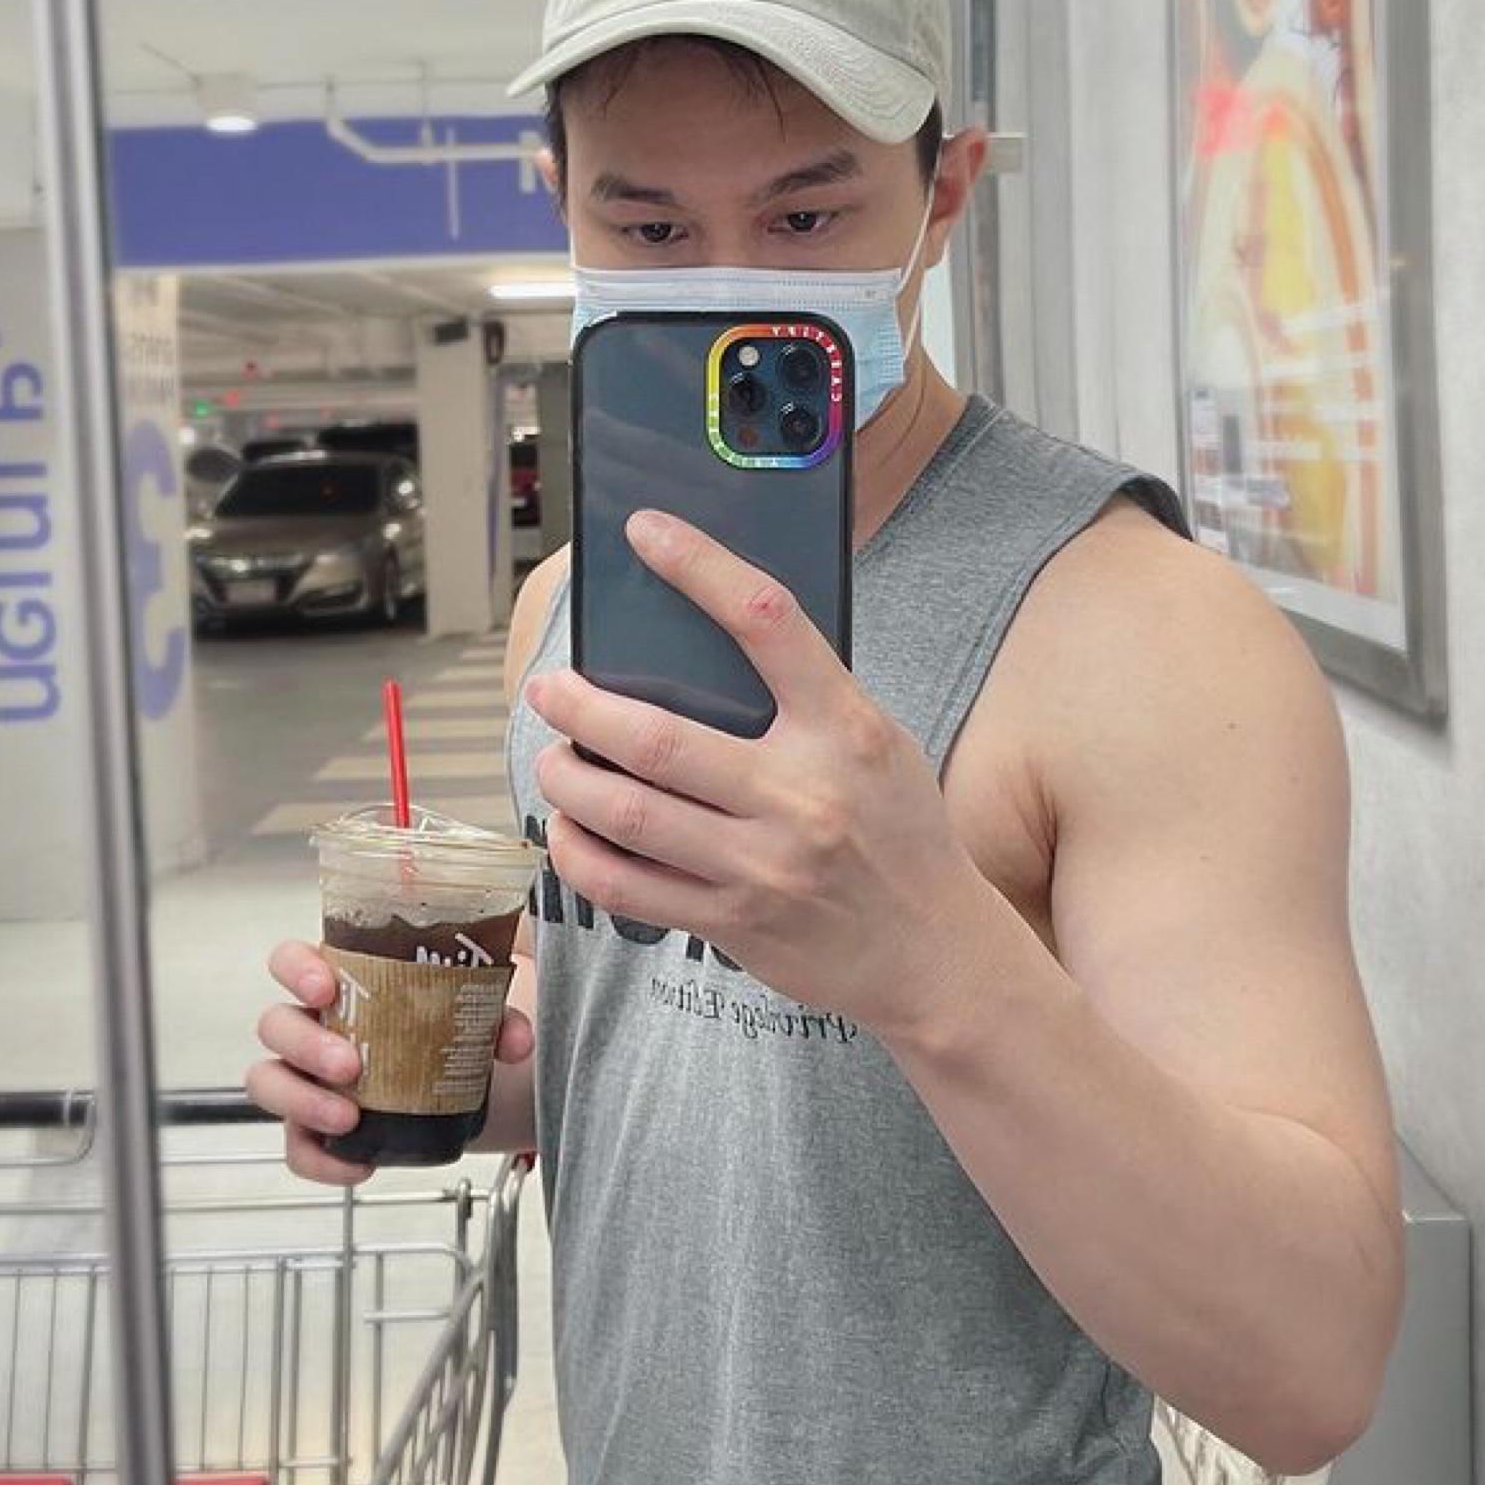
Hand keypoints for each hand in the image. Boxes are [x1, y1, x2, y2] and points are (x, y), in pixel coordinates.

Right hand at [247, 939, 535, 1182]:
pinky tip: (358, 1166)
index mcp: (343, 980)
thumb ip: (501, 1006)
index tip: (326, 987)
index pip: (291, 960)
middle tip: (350, 1065)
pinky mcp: (319, 1126)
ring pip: (269, 1083)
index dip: (296, 969)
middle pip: (276, 1024)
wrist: (474, 1079)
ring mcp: (309, 1077)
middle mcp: (315, 1025)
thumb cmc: (452, 1021)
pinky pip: (298, 1148)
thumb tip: (517, 1038)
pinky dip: (321, 1161)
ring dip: (302, 1100)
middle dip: (306, 1045)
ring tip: (349, 1118)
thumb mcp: (481, 999)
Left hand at [526, 510, 995, 1040]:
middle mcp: (802, 795)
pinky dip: (579, 854)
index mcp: (845, 730)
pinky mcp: (734, 923)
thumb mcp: (879, 747)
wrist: (935, 953)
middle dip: (579, 707)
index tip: (645, 531)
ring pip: (626, 813)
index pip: (767, 622)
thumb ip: (808, 702)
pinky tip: (569, 832)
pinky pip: (626, 886)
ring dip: (566, 780)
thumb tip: (699, 650)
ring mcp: (762, 866)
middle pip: (655, 738)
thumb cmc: (901, 836)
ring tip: (552, 759)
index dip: (699, 566)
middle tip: (549, 690)